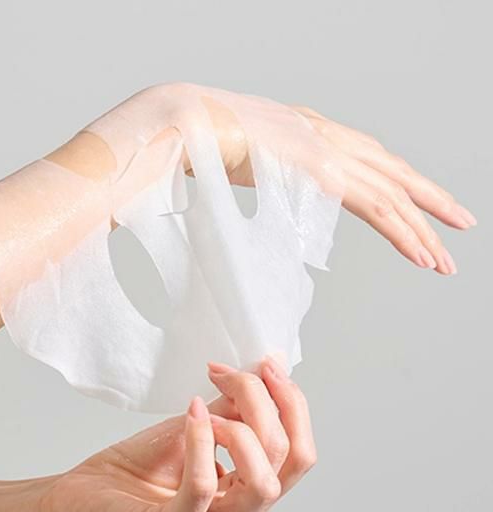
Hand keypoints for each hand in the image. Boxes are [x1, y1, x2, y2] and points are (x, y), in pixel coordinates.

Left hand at [35, 356, 314, 511]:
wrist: (80, 498)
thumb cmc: (136, 467)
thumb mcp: (197, 427)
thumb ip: (236, 407)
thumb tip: (270, 365)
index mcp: (249, 497)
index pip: (300, 454)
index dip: (291, 404)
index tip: (265, 366)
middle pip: (288, 462)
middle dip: (265, 403)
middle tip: (226, 374)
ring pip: (261, 484)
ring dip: (238, 428)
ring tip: (202, 408)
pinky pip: (203, 489)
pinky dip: (200, 441)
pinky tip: (190, 415)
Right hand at [201, 93, 475, 274]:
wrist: (184, 121)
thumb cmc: (200, 144)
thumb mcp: (244, 158)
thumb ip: (265, 173)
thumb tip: (269, 196)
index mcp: (308, 130)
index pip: (368, 159)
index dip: (397, 184)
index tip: (416, 207)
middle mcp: (325, 133)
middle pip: (393, 171)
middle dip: (429, 202)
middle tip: (458, 224)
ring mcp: (325, 147)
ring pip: (392, 191)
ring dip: (422, 227)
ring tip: (443, 260)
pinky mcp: (321, 168)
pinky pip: (374, 204)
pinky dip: (401, 231)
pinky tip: (420, 253)